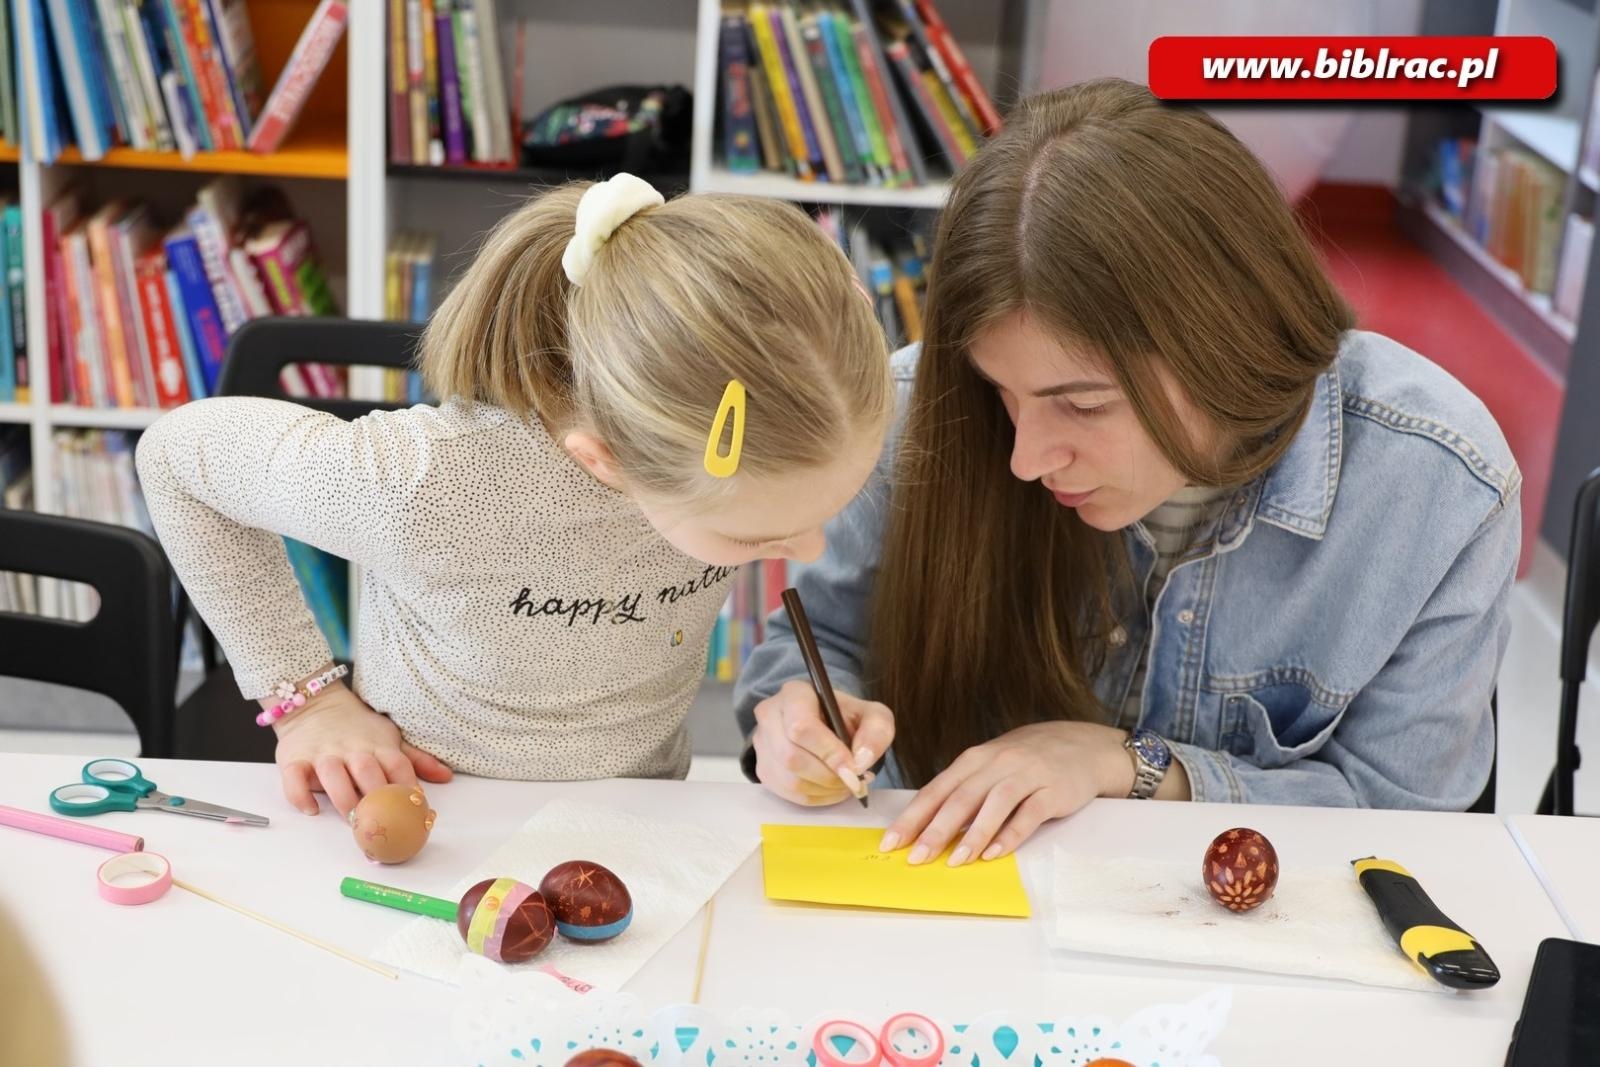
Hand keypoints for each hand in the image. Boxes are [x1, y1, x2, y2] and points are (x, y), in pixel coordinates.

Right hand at [270, 680, 452, 815]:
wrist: (314, 704)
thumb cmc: (357, 728)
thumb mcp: (389, 738)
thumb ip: (415, 759)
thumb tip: (446, 777)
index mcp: (378, 745)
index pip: (398, 765)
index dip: (409, 787)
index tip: (416, 809)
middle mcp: (351, 749)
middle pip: (366, 771)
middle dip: (376, 797)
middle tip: (383, 822)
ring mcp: (322, 754)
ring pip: (332, 775)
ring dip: (343, 798)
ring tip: (352, 819)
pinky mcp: (295, 759)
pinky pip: (295, 778)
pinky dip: (300, 795)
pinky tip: (312, 810)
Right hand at [751, 679, 895, 805]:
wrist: (825, 723)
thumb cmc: (846, 718)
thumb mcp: (872, 715)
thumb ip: (876, 731)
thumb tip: (861, 761)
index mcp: (795, 694)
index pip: (801, 727)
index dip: (829, 753)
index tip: (854, 769)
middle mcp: (770, 715)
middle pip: (792, 757)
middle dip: (829, 776)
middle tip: (854, 780)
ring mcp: (762, 744)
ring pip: (789, 780)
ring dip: (824, 790)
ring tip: (846, 783)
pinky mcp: (763, 768)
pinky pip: (788, 794)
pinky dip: (816, 797)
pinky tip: (832, 788)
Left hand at [879, 721, 1158, 864]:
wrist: (1082, 746)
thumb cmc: (1026, 761)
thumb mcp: (990, 767)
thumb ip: (963, 792)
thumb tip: (928, 827)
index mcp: (974, 760)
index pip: (936, 790)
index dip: (913, 816)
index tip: (891, 842)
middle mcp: (996, 764)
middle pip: (960, 798)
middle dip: (934, 829)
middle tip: (915, 857)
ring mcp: (1026, 775)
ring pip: (993, 805)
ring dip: (972, 835)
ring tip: (954, 861)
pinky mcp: (1053, 790)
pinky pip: (1028, 815)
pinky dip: (1010, 835)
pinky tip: (994, 854)